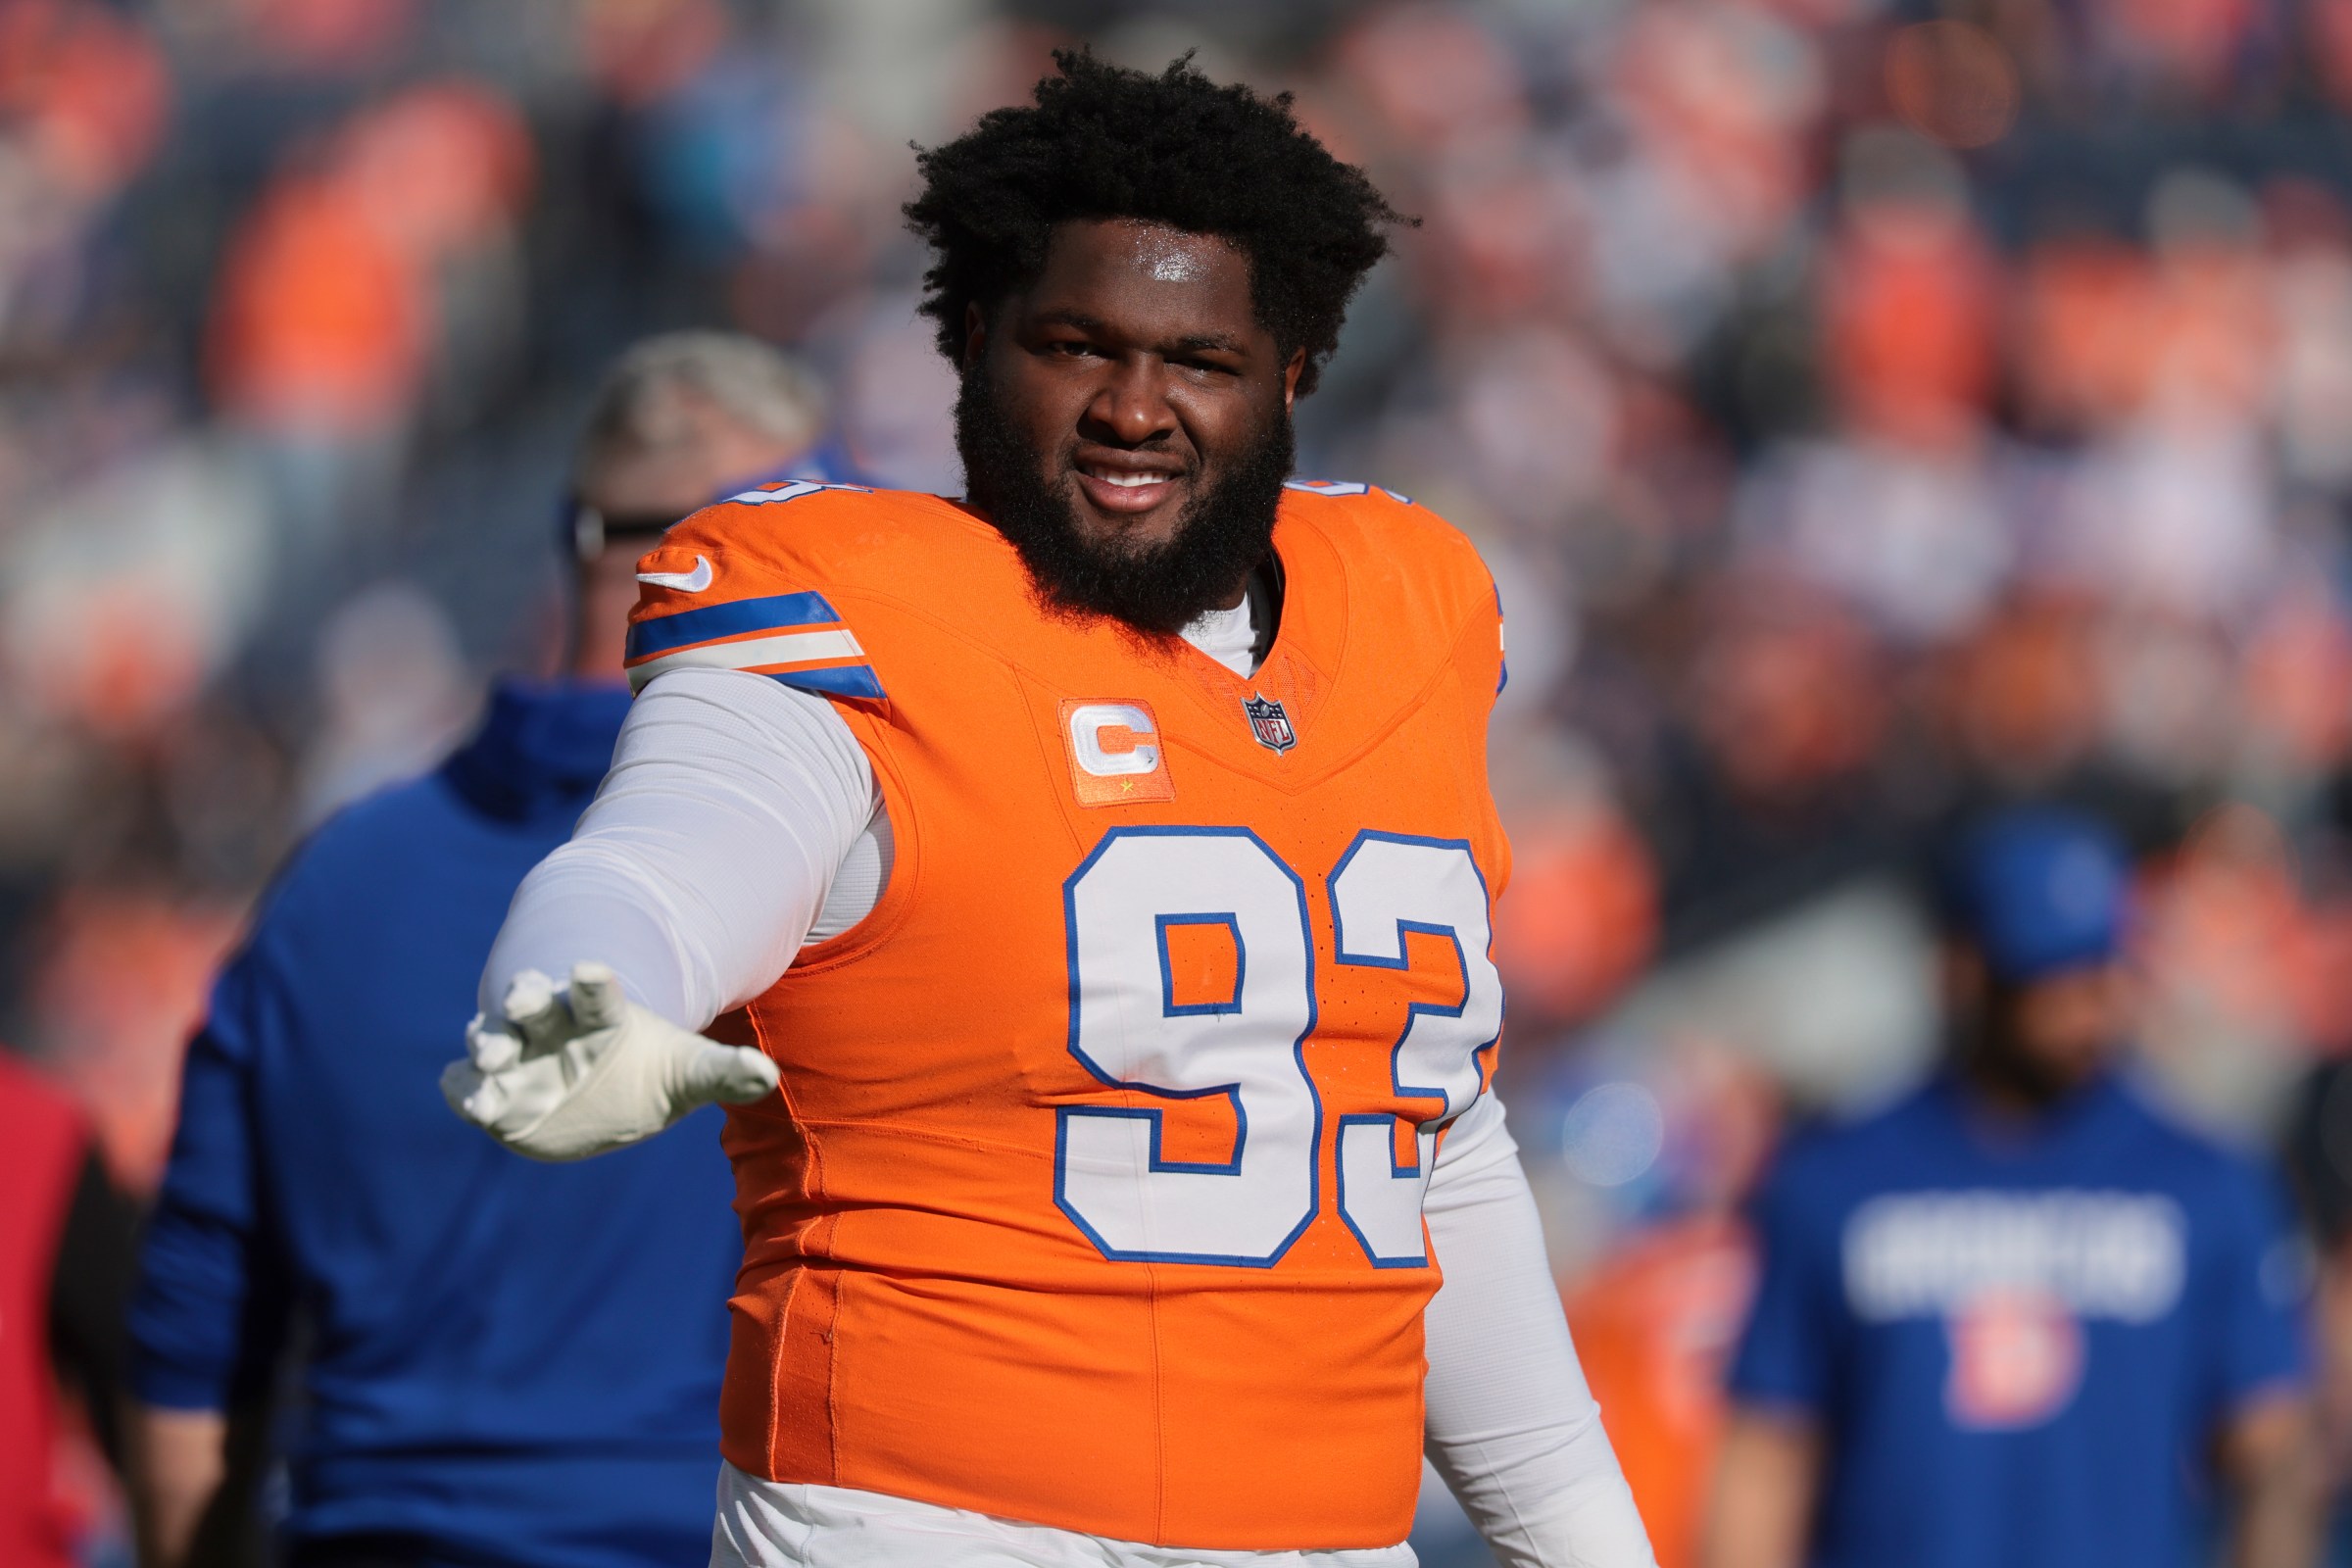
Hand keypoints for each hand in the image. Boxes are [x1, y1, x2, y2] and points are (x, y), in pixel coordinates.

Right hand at [441, 961, 777, 1160]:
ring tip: (489, 1055)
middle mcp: (549, 1026)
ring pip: (491, 1038)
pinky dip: (463, 1088)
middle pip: (535, 1002)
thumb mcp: (688, 1070)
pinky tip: (468, 1099)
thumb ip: (724, 1072)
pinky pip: (465, 1084)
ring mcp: (513, 1056)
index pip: (597, 992)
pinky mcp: (487, 1088)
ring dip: (487, 1042)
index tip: (590, 967)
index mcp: (599, 1015)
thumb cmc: (644, 1069)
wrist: (596, 1094)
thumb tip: (767, 1073)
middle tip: (524, 995)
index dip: (594, 980)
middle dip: (526, 996)